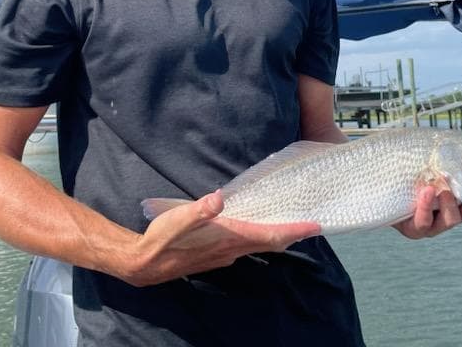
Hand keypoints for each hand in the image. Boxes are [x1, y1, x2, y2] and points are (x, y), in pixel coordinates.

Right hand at [121, 190, 320, 286]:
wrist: (146, 263)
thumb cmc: (162, 239)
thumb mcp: (178, 219)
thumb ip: (199, 209)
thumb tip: (219, 198)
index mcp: (228, 238)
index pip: (269, 235)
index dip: (294, 230)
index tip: (315, 226)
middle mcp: (231, 250)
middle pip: (271, 242)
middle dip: (293, 234)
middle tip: (313, 224)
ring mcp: (225, 255)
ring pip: (260, 245)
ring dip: (278, 236)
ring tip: (293, 225)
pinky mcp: (217, 255)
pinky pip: (248, 246)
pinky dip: (261, 238)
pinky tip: (259, 230)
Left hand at [392, 130, 461, 239]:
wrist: (384, 182)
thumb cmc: (415, 171)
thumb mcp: (438, 157)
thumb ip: (460, 149)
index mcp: (459, 199)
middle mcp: (449, 213)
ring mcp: (433, 223)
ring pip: (451, 220)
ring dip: (450, 204)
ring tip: (445, 189)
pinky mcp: (414, 228)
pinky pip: (423, 223)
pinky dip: (426, 207)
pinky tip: (426, 191)